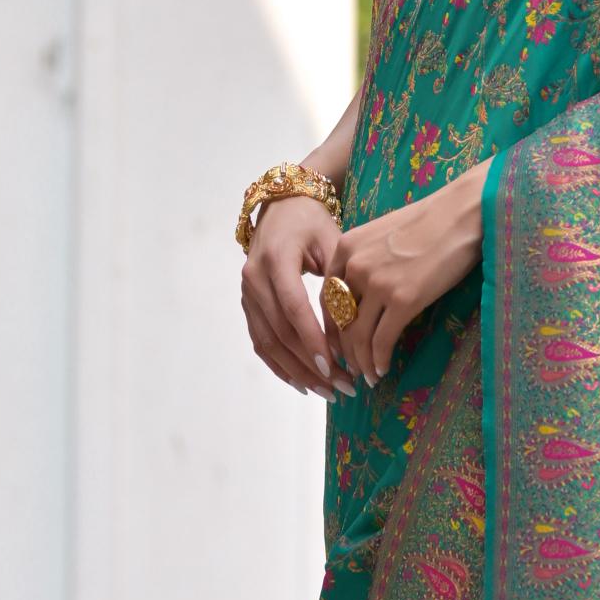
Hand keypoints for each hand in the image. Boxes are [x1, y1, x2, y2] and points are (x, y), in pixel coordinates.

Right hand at [240, 191, 344, 398]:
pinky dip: (280, 366)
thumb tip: (352, 328)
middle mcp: (254, 279)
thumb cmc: (313, 224)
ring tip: (327, 391)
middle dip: (310, 364)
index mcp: (276, 259)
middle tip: (341, 386)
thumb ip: (339, 280)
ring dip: (297, 372)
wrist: (282, 208)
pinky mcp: (248, 305)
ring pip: (268, 343)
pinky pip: (261, 342)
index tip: (333, 364)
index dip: (312, 338)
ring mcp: (247, 294)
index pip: (293, 307)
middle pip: (280, 332)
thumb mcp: (332, 241)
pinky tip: (302, 384)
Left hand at [325, 167, 488, 387]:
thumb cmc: (431, 222)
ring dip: (361, 362)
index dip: (331, 328)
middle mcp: (354, 266)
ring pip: (357, 336)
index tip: (339, 345)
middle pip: (339, 321)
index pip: (327, 298)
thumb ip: (366, 261)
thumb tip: (363, 297)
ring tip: (369, 375)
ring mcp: (378, 283)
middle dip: (343, 351)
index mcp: (346, 247)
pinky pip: (382, 341)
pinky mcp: (403, 299)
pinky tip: (384, 369)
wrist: (462, 213)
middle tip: (351, 368)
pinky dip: (380, 360)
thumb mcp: (383, 235)